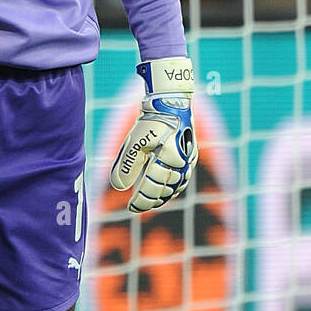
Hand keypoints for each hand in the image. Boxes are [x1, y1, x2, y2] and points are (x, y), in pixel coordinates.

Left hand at [109, 56, 196, 212]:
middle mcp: (181, 161)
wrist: (171, 103)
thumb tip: (119, 187)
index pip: (152, 186)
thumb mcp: (134, 141)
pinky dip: (173, 188)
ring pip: (176, 187)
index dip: (141, 200)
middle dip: (150, 200)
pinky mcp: (191, 157)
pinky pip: (183, 179)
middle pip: (165, 190)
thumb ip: (126, 165)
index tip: (130, 207)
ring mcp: (189, 160)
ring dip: (162, 197)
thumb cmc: (150, 122)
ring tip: (149, 202)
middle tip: (136, 206)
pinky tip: (164, 192)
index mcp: (167, 156)